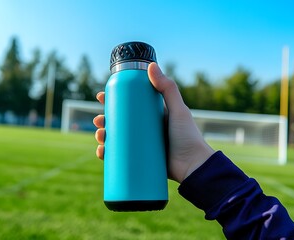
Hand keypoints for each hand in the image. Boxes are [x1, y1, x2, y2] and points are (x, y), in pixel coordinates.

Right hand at [93, 62, 213, 182]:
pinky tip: (102, 153)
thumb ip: (168, 88)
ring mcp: (142, 144)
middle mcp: (146, 128)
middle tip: (99, 120)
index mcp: (153, 114)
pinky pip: (121, 156)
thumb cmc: (188, 137)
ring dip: (103, 136)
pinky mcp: (141, 159)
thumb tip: (151, 66)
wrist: (194, 166)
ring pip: (117, 138)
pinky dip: (109, 154)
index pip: (129, 104)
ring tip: (100, 137)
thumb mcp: (178, 110)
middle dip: (104, 120)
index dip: (114, 100)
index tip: (101, 97)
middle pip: (119, 121)